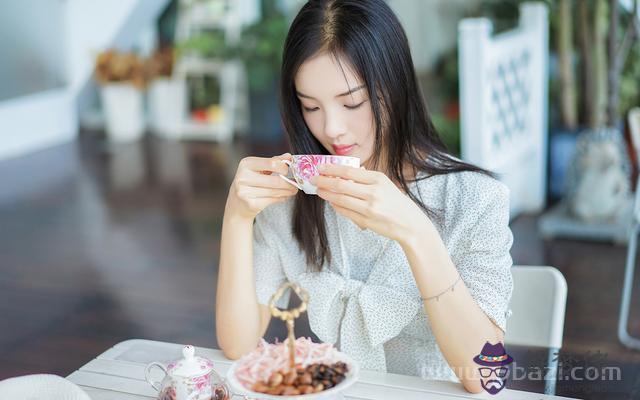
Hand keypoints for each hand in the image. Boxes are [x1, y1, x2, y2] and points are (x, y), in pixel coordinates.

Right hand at [226, 153, 297, 220]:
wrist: (237, 205)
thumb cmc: (250, 183)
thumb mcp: (258, 169)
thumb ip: (273, 162)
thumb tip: (289, 156)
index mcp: (246, 164)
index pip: (271, 163)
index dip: (284, 167)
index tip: (289, 170)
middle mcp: (243, 177)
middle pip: (275, 180)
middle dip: (288, 183)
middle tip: (296, 184)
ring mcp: (245, 192)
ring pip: (274, 192)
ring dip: (287, 191)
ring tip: (293, 190)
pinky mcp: (250, 204)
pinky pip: (272, 200)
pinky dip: (281, 198)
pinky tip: (283, 196)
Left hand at [312, 164, 429, 242]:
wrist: (410, 224)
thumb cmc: (396, 203)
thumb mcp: (385, 184)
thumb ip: (367, 178)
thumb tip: (345, 172)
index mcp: (378, 179)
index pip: (349, 171)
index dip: (332, 169)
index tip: (321, 167)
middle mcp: (373, 192)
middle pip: (341, 184)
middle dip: (324, 180)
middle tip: (313, 178)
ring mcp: (368, 208)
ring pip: (340, 199)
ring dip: (326, 194)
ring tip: (318, 190)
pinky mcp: (365, 221)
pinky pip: (345, 211)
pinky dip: (335, 206)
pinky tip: (330, 201)